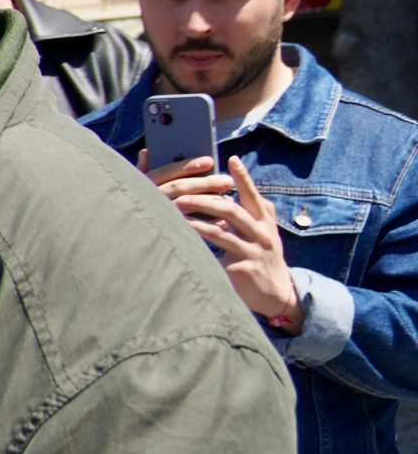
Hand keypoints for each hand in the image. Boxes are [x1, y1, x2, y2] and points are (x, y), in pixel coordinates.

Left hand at [146, 153, 300, 325]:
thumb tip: (229, 191)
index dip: (243, 178)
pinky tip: (181, 242)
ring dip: (196, 222)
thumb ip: (250, 214)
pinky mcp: (242, 269)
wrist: (276, 294)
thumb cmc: (261, 259)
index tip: (231, 159)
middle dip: (206, 200)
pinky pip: (215, 257)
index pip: (253, 195)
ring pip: (222, 232)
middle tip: (182, 193)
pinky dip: (198, 248)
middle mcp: (262, 234)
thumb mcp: (262, 234)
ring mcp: (253, 252)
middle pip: (233, 211)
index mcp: (265, 222)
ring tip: (176, 213)